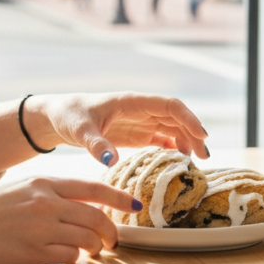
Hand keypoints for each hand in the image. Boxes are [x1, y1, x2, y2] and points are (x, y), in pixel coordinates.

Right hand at [0, 173, 146, 263]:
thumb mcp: (23, 186)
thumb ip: (52, 192)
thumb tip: (81, 202)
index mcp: (45, 182)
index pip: (93, 188)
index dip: (118, 197)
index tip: (134, 204)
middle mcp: (46, 203)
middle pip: (96, 217)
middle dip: (112, 231)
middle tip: (114, 240)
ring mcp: (40, 228)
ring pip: (86, 239)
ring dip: (96, 247)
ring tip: (95, 251)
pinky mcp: (31, 253)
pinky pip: (67, 257)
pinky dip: (75, 260)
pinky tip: (69, 259)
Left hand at [34, 92, 209, 166]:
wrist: (58, 118)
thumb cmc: (69, 117)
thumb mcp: (79, 130)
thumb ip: (94, 144)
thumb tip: (109, 161)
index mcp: (132, 102)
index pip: (169, 105)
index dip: (188, 118)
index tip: (203, 136)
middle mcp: (141, 109)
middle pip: (176, 118)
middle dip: (193, 134)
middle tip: (205, 157)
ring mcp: (140, 121)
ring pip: (172, 128)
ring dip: (187, 141)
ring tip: (197, 162)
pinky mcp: (136, 134)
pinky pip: (162, 138)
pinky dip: (174, 147)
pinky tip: (180, 160)